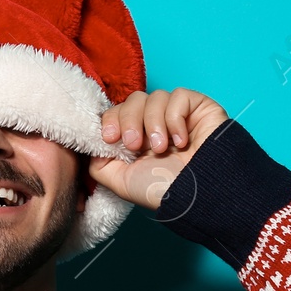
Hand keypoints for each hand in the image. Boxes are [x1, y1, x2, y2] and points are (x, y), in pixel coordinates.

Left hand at [88, 89, 228, 209]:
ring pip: (154, 96)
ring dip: (153, 124)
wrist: (198, 194)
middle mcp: (156, 123)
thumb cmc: (163, 190)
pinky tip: (181, 141)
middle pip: (133, 99)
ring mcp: (178, 114)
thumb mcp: (120, 181)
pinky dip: (175, 119)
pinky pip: (178, 96)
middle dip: (129, 120)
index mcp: (138, 137)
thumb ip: (99, 162)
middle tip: (135, 145)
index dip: (111, 119)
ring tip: (161, 148)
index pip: (118, 111)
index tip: (110, 138)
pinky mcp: (198, 107)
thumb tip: (92, 144)